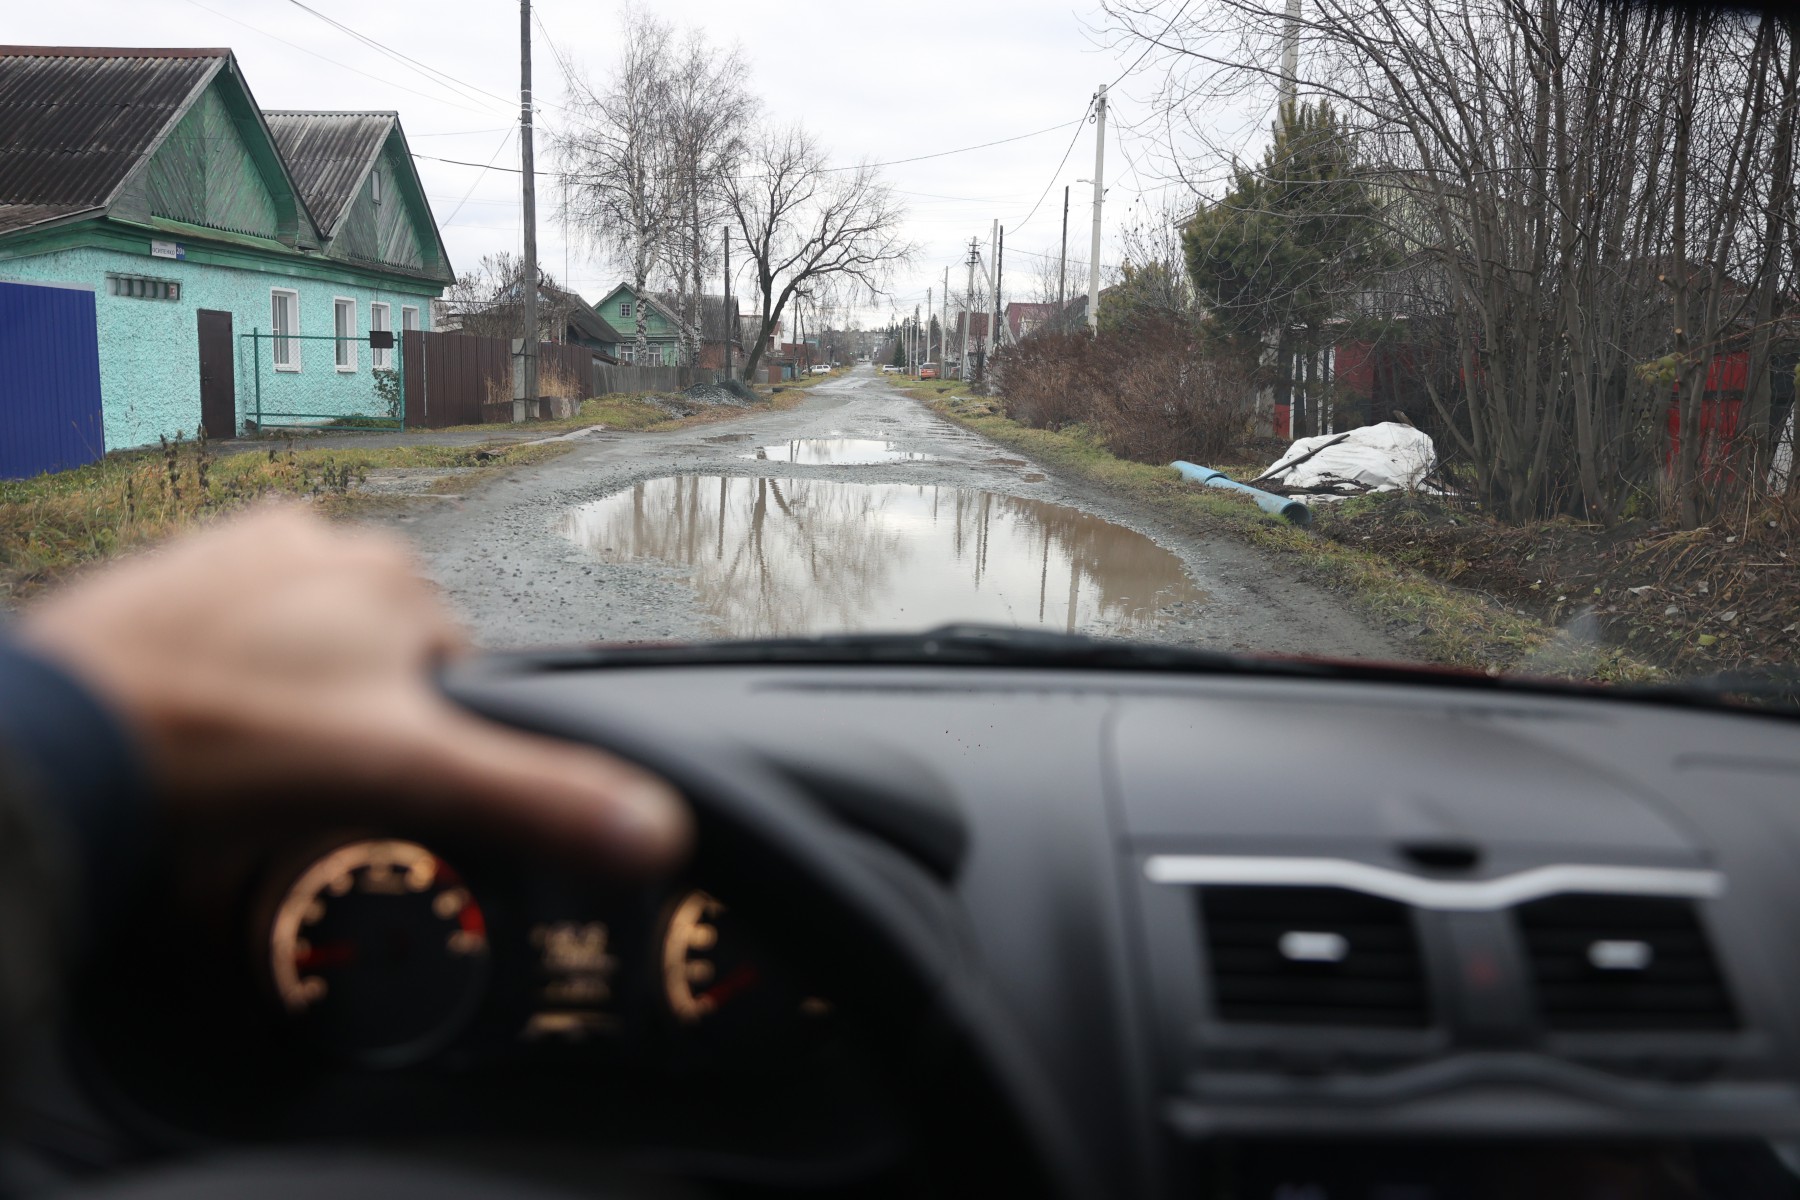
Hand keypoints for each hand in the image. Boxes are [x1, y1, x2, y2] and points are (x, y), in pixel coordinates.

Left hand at [18, 506, 689, 872]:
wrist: (53, 738)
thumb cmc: (222, 750)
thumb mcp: (405, 782)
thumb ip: (538, 799)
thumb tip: (657, 828)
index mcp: (402, 580)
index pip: (458, 675)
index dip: (428, 746)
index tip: (376, 791)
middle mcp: (328, 542)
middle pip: (385, 658)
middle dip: (362, 721)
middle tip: (304, 786)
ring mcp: (240, 550)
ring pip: (310, 643)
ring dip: (294, 697)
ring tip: (241, 763)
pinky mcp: (167, 571)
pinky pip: (234, 632)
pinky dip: (228, 676)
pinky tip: (198, 725)